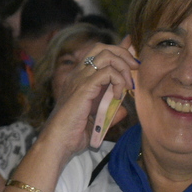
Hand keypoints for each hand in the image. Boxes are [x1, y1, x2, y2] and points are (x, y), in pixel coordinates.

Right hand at [41, 39, 137, 161]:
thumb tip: (124, 110)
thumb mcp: (96, 122)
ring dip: (123, 67)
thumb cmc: (72, 135)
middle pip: (102, 47)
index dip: (118, 52)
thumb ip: (110, 113)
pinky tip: (117, 96)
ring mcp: (80, 80)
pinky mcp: (84, 88)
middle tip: (134, 70)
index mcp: (79, 79)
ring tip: (128, 85)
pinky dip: (118, 81)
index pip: (98, 53)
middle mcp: (78, 75)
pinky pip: (107, 73)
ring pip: (106, 55)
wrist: (57, 143)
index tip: (133, 64)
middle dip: (123, 54)